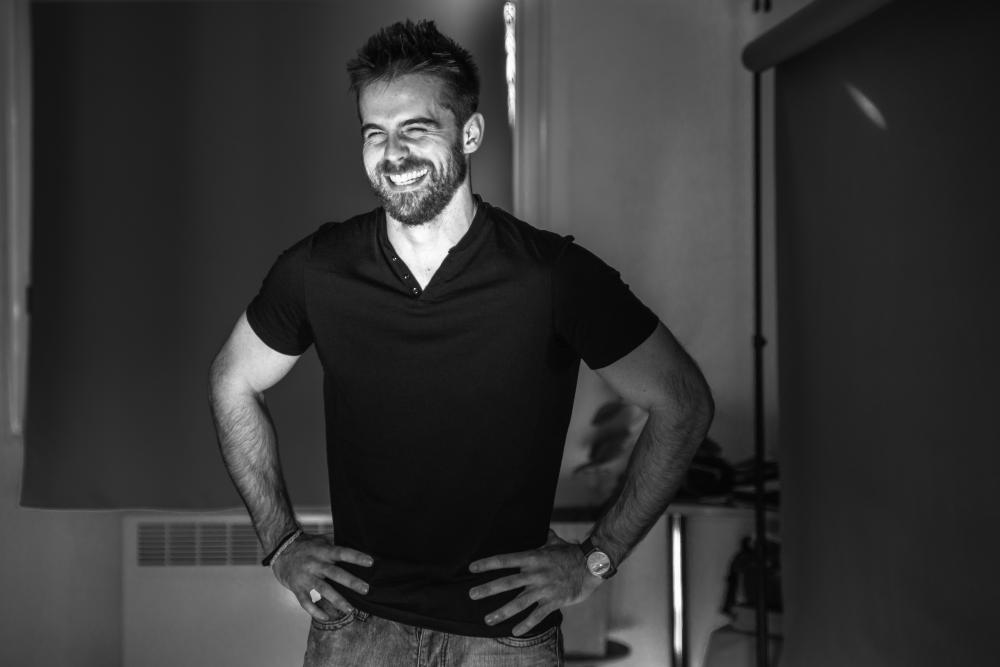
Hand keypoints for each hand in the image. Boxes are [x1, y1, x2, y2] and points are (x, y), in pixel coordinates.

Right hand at [271, 532, 373, 621]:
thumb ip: (335, 542)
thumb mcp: (320, 540)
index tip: (370, 562)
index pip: (342, 553)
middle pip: (335, 573)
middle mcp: (315, 564)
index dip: (356, 557)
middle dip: (351, 582)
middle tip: (366, 589)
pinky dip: (316, 611)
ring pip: (323, 590)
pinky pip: (306, 602)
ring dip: (337, 600)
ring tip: (350, 609)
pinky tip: (327, 617)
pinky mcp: (297, 588)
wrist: (279, 550)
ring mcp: (306, 577)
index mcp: (322, 551)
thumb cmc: (304, 545)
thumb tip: (354, 538)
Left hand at [468, 529, 603, 635]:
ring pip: (519, 602)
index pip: (505, 560)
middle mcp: (535, 574)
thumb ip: (544, 537)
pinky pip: (537, 615)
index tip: (472, 568)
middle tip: (472, 595)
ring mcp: (544, 589)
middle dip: (488, 589)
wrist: (592, 565)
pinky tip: (515, 631)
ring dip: (502, 612)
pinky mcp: (554, 601)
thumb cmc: (571, 553)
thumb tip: (542, 528)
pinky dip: (526, 624)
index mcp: (533, 558)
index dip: (488, 564)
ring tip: (488, 619)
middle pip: (507, 582)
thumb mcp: (554, 541)